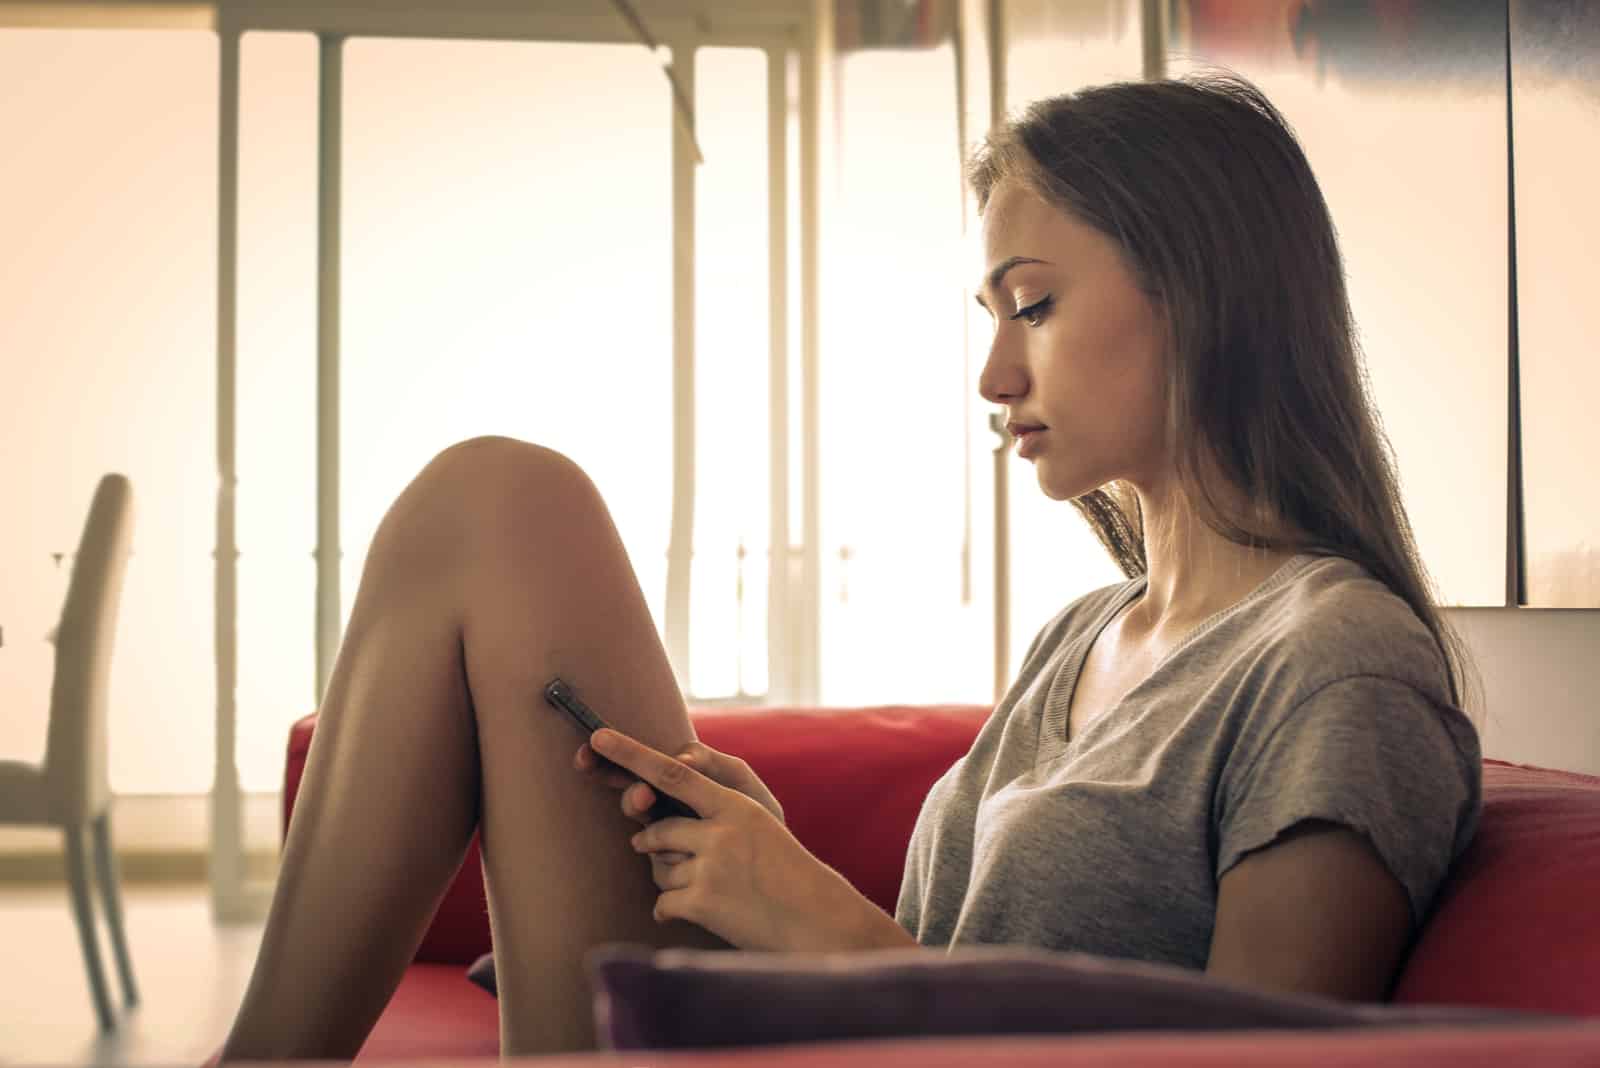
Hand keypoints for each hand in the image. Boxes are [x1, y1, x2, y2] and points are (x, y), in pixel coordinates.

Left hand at [584, 727, 863, 950]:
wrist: (817, 920)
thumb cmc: (783, 869)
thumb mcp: (759, 823)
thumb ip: (711, 807)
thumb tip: (654, 810)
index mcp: (736, 805)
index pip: (674, 772)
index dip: (632, 754)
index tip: (598, 737)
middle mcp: (721, 831)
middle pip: (658, 829)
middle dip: (655, 843)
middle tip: (675, 853)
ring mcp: (711, 867)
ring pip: (658, 869)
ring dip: (673, 881)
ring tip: (712, 889)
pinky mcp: (703, 903)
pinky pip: (662, 903)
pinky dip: (672, 911)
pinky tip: (703, 913)